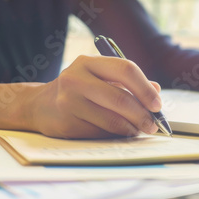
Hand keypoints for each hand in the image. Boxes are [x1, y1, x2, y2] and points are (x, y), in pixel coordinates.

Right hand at [24, 55, 161, 138]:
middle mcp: (76, 79)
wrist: (40, 105)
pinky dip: (115, 135)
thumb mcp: (100, 77)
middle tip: (153, 125)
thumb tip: (156, 91)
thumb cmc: (79, 89)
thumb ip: (128, 82)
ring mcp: (68, 102)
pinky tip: (119, 133)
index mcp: (89, 62)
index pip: (125, 69)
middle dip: (142, 115)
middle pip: (120, 98)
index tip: (157, 104)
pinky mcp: (66, 124)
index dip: (145, 88)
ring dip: (131, 128)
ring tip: (138, 129)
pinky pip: (100, 133)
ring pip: (111, 120)